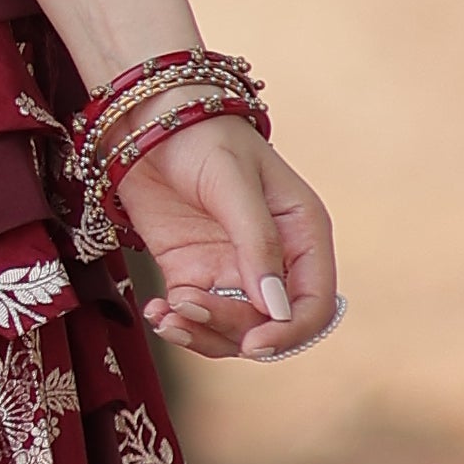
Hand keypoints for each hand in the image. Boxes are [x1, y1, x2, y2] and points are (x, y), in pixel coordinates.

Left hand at [110, 118, 342, 361]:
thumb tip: (274, 308)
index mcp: (303, 234)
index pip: (314, 302)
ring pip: (232, 329)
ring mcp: (233, 269)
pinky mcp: (193, 272)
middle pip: (270, 323)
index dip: (290, 331)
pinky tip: (156, 313)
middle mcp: (275, 259)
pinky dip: (176, 324)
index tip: (253, 344)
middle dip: (233, 330)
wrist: (148, 119)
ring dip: (201, 333)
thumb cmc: (203, 137)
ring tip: (168, 314)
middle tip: (189, 309)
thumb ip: (257, 244)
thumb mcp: (234, 185)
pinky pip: (194, 316)